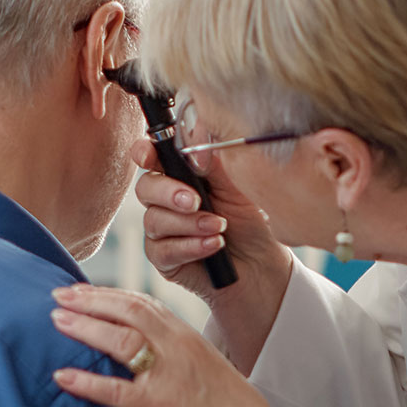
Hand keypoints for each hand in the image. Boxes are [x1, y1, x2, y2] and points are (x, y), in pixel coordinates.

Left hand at [51, 285, 273, 406]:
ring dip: (83, 327)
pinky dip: (86, 381)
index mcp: (187, 337)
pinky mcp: (159, 406)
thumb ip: (176, 356)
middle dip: (89, 300)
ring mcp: (168, 375)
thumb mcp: (205, 370)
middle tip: (57, 295)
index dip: (108, 294)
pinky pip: (115, 390)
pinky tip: (62, 376)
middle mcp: (178, 348)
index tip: (81, 292)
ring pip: (120, 340)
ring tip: (56, 321)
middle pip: (127, 310)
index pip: (143, 303)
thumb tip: (144, 355)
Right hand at [132, 139, 292, 371]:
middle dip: (169, 193)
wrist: (262, 264)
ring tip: (219, 228)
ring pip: (154, 221)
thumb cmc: (250, 221)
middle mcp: (165, 200)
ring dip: (189, 224)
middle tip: (196, 201)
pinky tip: (214, 245)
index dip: (145, 153)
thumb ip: (214, 163)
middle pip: (145, 188)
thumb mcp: (237, 186)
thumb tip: (194, 142)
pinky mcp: (164, 259)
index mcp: (181, 175)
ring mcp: (162, 230)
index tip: (148, 156)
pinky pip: (162, 250)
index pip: (153, 157)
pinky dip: (190, 246)